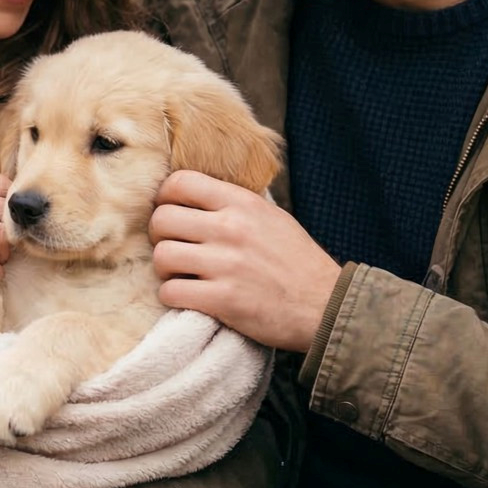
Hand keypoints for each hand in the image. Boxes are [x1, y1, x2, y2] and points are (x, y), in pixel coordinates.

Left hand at [150, 169, 341, 351]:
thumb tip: (196, 195)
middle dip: (161, 236)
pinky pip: (171, 292)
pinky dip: (173, 297)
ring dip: (165, 269)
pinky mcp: (223, 300)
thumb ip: (234, 204)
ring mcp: (226, 264)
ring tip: (182, 274)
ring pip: (162, 256)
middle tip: (174, 247)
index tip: (170, 212)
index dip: (165, 198)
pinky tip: (189, 297)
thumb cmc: (297, 261)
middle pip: (162, 219)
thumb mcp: (271, 217)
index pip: (180, 182)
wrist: (326, 305)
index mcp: (242, 203)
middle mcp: (231, 228)